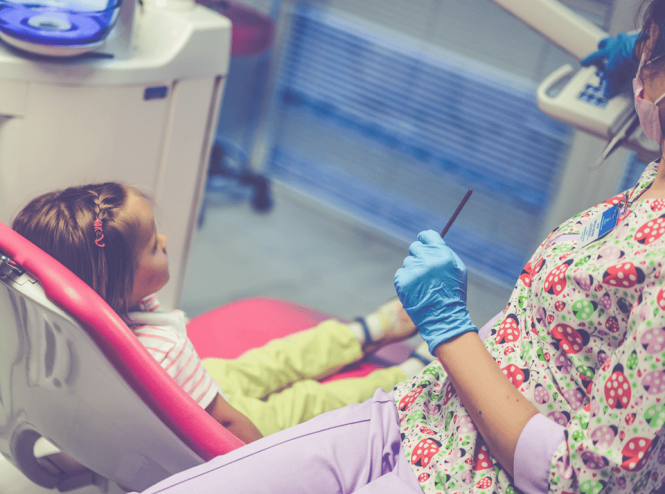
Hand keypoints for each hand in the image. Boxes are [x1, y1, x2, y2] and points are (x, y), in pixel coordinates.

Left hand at [394, 230, 476, 353]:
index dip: (424, 239)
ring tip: (423, 285)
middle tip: (424, 270)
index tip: (423, 243)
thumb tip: (431, 241)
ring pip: (408, 262)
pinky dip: (405, 281)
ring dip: (413, 270)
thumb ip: (445, 253)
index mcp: (443, 255)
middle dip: (419, 256)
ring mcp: (414, 271)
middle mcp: (428, 260)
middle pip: (415, 247)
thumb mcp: (457, 270)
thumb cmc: (452, 294)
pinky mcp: (403, 281)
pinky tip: (415, 291)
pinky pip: (400, 274)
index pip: (427, 235)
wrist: (443, 318)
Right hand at [581, 32, 638, 97]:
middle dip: (602, 44)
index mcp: (607, 51)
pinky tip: (637, 44)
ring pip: (621, 37)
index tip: (583, 63)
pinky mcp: (639, 39)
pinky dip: (635, 41)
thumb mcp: (614, 73)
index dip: (588, 61)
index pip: (594, 56)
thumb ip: (610, 83)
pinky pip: (636, 38)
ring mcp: (628, 39)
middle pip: (606, 41)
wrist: (643, 49)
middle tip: (600, 46)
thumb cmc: (626, 59)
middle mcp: (616, 43)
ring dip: (619, 39)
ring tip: (620, 40)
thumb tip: (607, 94)